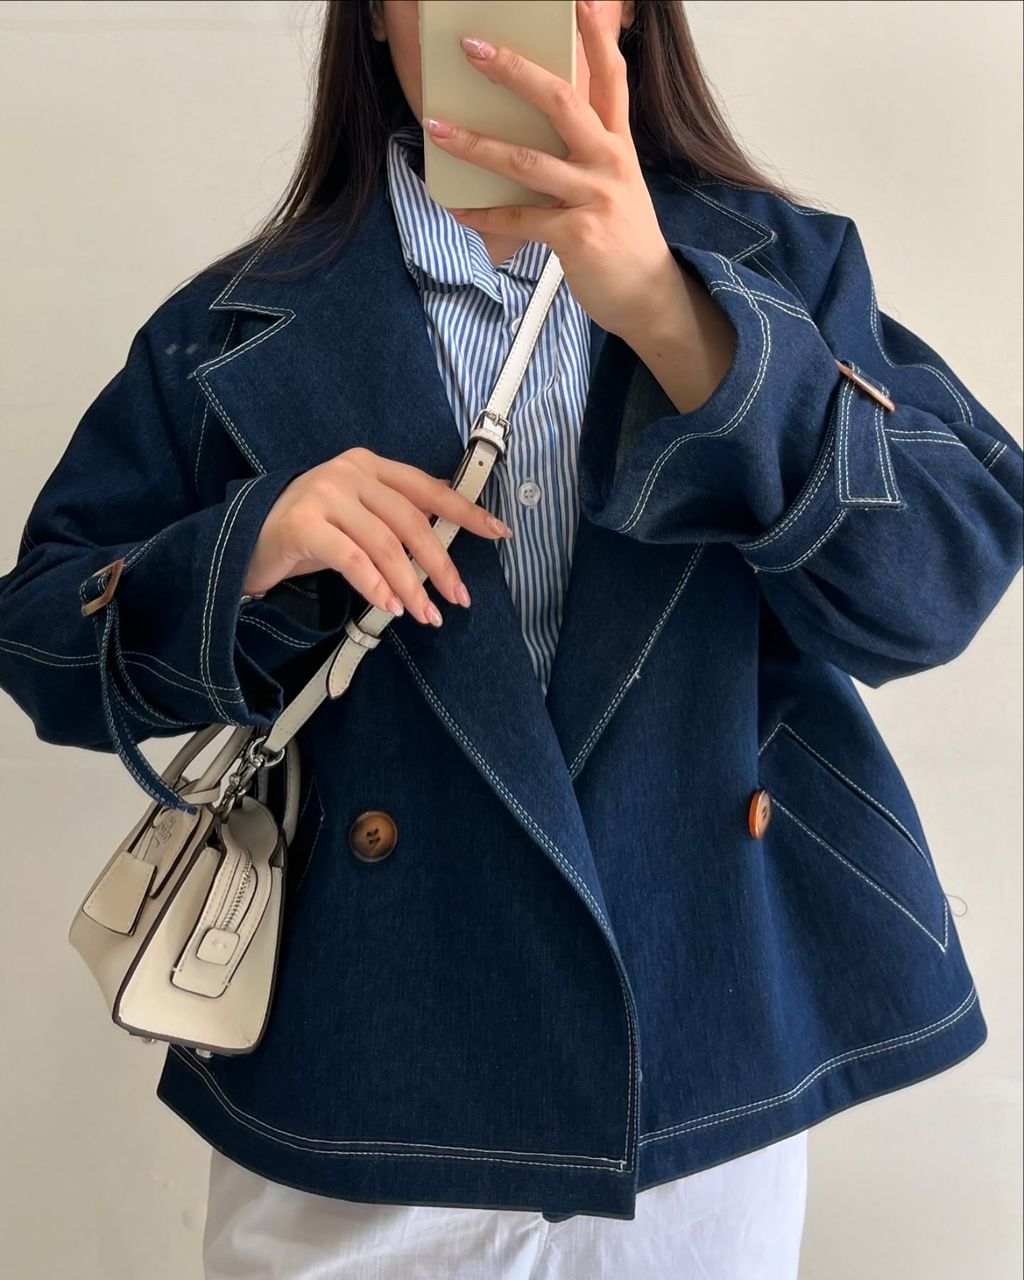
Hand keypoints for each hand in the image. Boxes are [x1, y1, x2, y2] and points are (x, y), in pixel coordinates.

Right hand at [243, 448, 513, 626]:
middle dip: (440, 563)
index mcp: (370, 465)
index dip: (466, 511)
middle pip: (410, 520)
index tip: (498, 532)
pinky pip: (351, 558)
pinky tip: (390, 606)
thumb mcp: (358, 516)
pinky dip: (375, 585)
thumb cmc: (311, 531)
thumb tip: (448, 541)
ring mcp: (324, 494)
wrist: (245, 539)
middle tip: (458, 597)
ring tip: (425, 614)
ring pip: (384, 544)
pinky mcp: (303, 523)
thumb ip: (396, 519)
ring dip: (410, 585)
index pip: (428, 489)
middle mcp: (349, 472)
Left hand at [421, 0, 675, 338]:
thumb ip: (585, 156)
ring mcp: (594, 198)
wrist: (648, 296)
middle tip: (474, 48)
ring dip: (476, 144)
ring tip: (437, 127)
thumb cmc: (623, 240)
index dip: (596, 35)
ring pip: (528, 161)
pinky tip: (458, 210)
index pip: (611, 78)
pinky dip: (484, 216)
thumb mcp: (615, 187)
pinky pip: (519, 219)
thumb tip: (532, 134)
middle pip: (562, 101)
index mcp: (618, 145)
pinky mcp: (577, 236)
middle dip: (514, 71)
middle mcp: (609, 163)